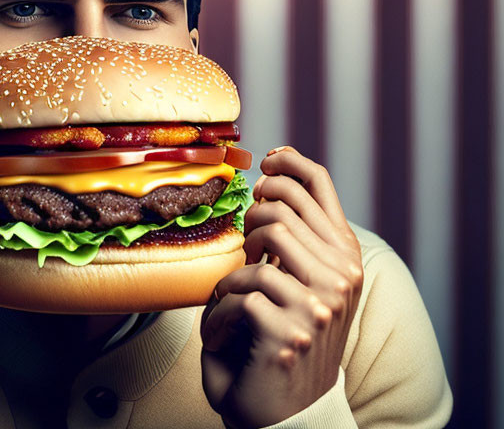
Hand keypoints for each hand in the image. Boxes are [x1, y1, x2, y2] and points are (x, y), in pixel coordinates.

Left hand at [200, 146, 362, 427]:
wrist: (287, 411)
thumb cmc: (285, 338)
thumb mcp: (301, 281)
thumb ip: (297, 240)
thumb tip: (267, 184)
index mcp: (345, 258)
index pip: (321, 187)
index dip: (289, 162)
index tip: (265, 160)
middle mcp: (342, 277)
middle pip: (280, 208)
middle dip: (250, 224)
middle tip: (244, 255)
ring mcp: (319, 305)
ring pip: (260, 246)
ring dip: (232, 274)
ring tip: (232, 299)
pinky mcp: (289, 330)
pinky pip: (236, 294)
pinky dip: (217, 316)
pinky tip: (224, 336)